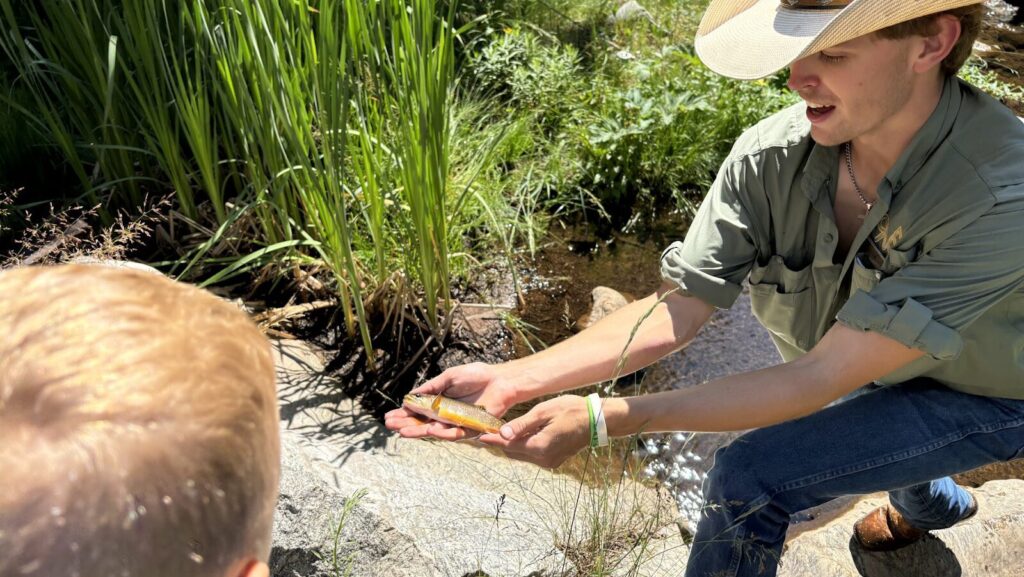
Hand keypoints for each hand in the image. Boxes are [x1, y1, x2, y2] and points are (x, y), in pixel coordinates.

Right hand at [384, 362, 519, 439]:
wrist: (501, 380)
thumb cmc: (477, 376)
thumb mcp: (449, 377)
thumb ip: (431, 387)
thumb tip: (410, 396)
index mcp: (440, 402)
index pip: (418, 412)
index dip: (404, 415)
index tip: (388, 416)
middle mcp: (446, 415)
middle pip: (423, 424)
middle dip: (406, 425)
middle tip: (390, 426)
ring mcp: (458, 423)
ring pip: (435, 431)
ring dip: (419, 432)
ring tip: (403, 431)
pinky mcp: (471, 429)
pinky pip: (456, 433)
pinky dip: (443, 432)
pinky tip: (430, 429)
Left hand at [478, 395, 589, 468]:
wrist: (597, 420)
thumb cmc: (571, 410)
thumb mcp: (544, 412)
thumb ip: (522, 424)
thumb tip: (502, 433)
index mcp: (539, 447)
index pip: (508, 444)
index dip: (492, 439)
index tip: (478, 435)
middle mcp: (543, 459)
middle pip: (513, 452)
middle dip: (500, 442)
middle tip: (486, 432)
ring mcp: (550, 462)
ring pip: (522, 455)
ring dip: (511, 444)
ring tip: (499, 432)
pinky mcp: (554, 461)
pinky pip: (533, 455)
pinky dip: (524, 446)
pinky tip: (520, 435)